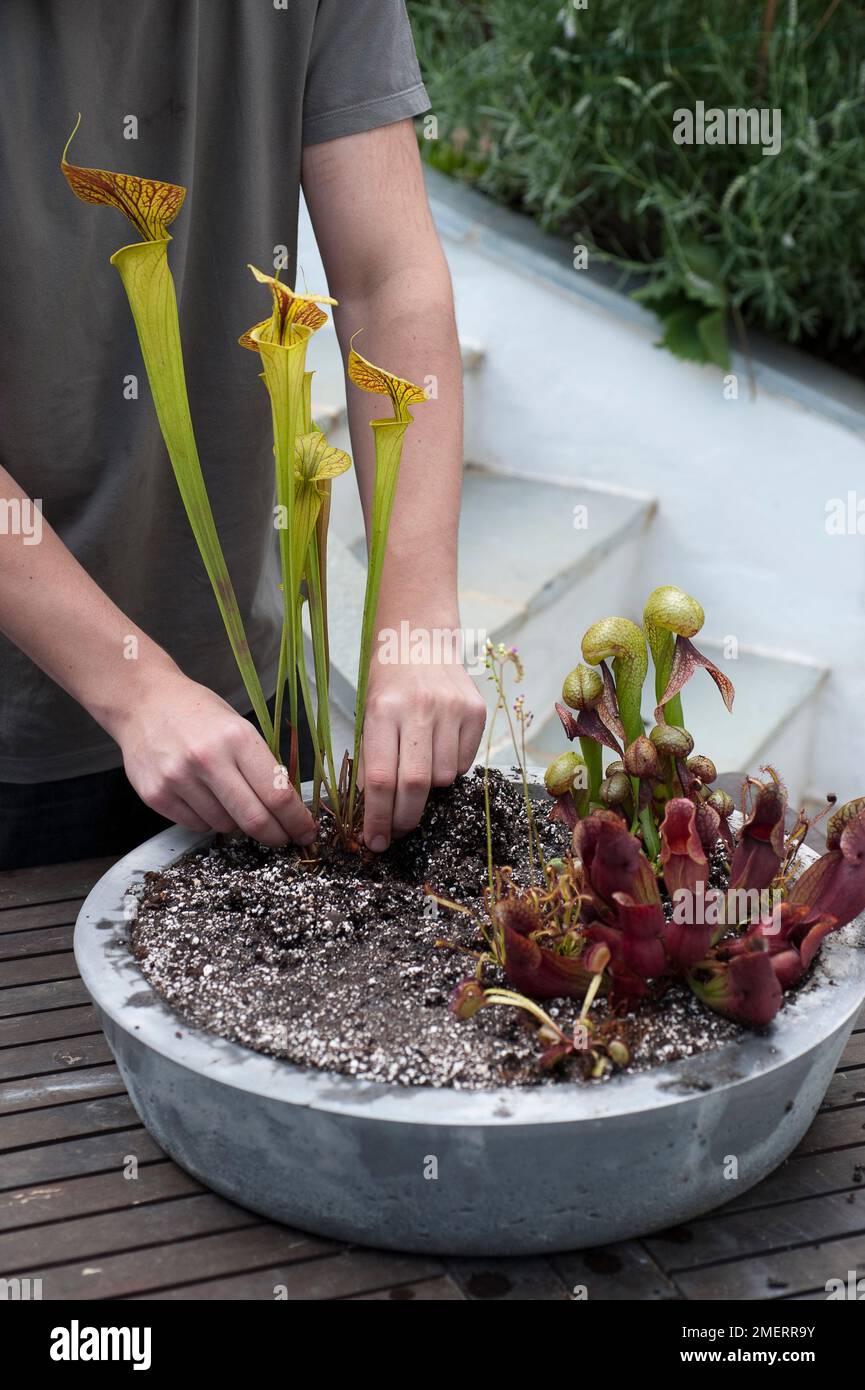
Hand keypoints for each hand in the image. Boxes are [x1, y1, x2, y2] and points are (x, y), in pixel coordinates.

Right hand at [113, 669, 316, 847]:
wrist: (143, 702)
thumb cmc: (197, 713)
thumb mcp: (238, 726)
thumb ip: (261, 765)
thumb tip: (287, 808)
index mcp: (237, 738)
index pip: (278, 794)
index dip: (296, 821)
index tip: (305, 832)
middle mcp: (208, 760)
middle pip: (254, 819)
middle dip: (275, 836)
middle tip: (282, 839)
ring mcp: (178, 779)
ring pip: (224, 826)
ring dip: (235, 821)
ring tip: (226, 796)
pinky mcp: (156, 795)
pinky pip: (196, 825)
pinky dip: (207, 819)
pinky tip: (201, 796)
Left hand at [360, 662, 486, 850]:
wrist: (420, 640)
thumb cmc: (388, 684)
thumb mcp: (367, 715)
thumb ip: (372, 760)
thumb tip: (376, 812)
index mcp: (383, 709)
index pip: (379, 778)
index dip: (377, 818)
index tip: (375, 841)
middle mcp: (420, 708)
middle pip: (414, 785)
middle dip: (404, 818)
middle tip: (397, 830)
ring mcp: (453, 709)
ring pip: (443, 778)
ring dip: (428, 789)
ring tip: (417, 770)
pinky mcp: (477, 711)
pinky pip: (464, 763)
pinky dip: (450, 768)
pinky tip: (438, 751)